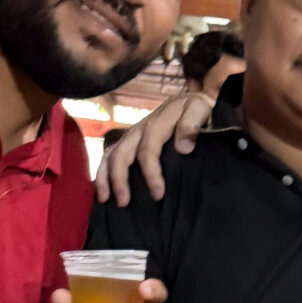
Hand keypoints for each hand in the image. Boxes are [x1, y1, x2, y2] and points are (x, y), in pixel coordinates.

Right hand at [93, 90, 215, 201]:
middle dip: (120, 179)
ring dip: (105, 177)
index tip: (158, 193)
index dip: (151, 172)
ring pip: (111, 154)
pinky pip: (110, 155)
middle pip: (121, 153)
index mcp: (156, 123)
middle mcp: (139, 129)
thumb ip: (191, 124)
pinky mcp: (129, 140)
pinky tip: (102, 189)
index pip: (148, 149)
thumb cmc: (197, 108)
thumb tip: (183, 148)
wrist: (191, 100)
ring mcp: (131, 134)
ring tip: (105, 198)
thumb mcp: (199, 109)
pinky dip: (103, 171)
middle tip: (124, 202)